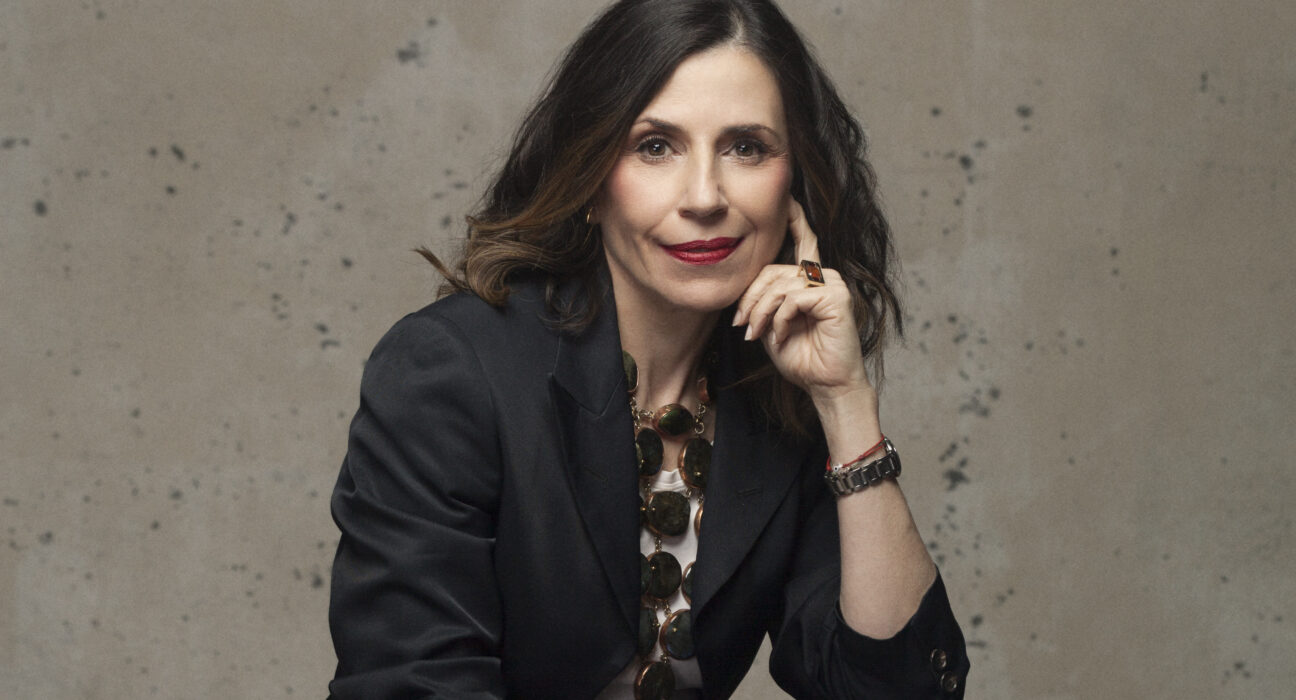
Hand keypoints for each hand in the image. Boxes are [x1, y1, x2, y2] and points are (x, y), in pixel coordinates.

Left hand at [731, 201, 871, 401]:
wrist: (825, 384)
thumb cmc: (800, 357)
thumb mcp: (772, 323)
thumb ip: (764, 299)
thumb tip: (744, 284)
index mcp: (810, 279)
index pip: (804, 241)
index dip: (796, 219)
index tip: (788, 198)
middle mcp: (824, 276)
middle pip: (773, 270)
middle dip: (751, 298)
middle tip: (742, 325)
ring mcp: (833, 284)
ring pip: (780, 284)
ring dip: (761, 312)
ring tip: (756, 335)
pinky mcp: (837, 297)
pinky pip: (793, 298)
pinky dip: (780, 320)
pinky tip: (780, 337)